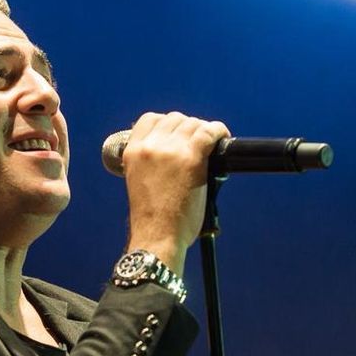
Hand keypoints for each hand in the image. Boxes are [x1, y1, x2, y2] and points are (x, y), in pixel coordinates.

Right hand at [122, 111, 229, 272]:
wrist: (157, 236)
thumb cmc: (152, 219)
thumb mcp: (138, 181)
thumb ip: (151, 162)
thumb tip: (175, 150)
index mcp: (132, 151)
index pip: (150, 120)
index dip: (167, 124)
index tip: (178, 133)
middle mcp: (150, 146)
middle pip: (175, 119)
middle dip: (188, 128)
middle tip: (198, 143)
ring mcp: (171, 150)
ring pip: (193, 124)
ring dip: (204, 131)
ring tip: (211, 144)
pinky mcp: (191, 158)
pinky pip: (209, 132)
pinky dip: (219, 132)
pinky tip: (222, 137)